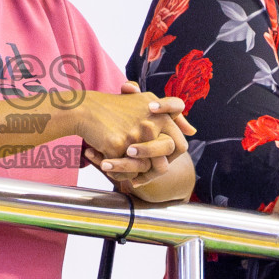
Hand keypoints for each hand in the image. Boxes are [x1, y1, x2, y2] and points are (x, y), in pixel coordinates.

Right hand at [79, 82, 194, 193]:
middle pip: (165, 162)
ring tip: (124, 169)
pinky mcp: (118, 144)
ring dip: (135, 175)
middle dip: (154, 172)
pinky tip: (107, 164)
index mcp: (162, 114)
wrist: (85, 109)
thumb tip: (193, 131)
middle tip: (140, 174)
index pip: (180, 147)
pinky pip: (125, 171)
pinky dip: (118, 172)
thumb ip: (173, 117)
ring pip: (145, 169)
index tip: (156, 160)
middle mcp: (152, 122)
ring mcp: (135, 134)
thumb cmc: (116, 109)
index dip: (170, 160)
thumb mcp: (147, 103)